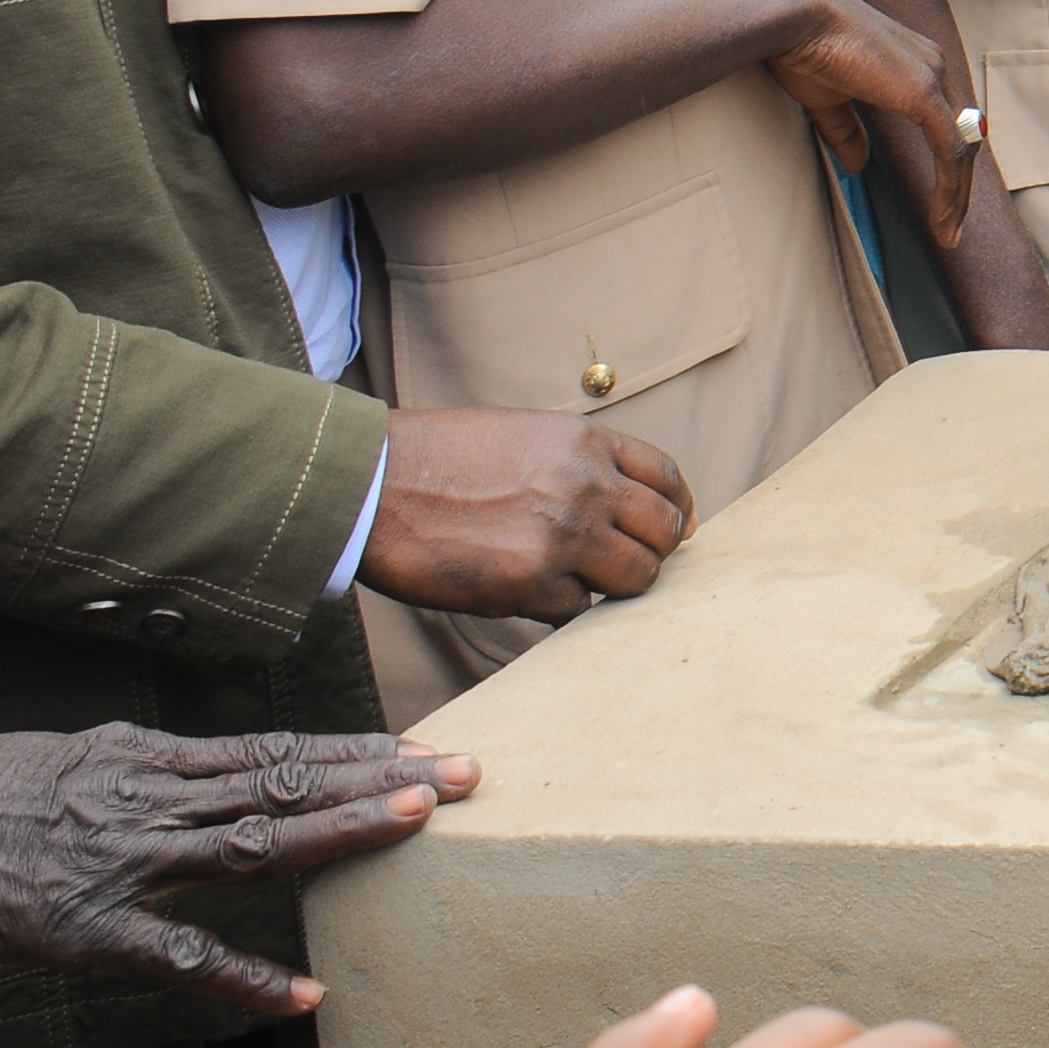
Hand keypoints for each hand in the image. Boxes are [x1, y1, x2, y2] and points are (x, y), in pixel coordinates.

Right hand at [0, 723, 471, 1013]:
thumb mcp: (69, 755)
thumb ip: (142, 767)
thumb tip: (199, 763)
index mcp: (146, 759)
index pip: (273, 749)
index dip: (351, 748)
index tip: (421, 743)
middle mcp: (150, 799)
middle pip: (285, 782)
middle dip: (379, 776)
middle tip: (463, 771)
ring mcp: (124, 862)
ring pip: (253, 840)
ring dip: (340, 833)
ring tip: (418, 824)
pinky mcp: (88, 929)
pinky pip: (180, 956)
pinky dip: (243, 975)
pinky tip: (300, 992)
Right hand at [359, 407, 696, 623]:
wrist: (372, 481)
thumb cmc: (437, 460)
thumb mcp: (523, 436)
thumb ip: (577, 464)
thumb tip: (622, 501)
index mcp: (586, 442)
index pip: (666, 478)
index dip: (676, 510)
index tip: (673, 531)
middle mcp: (587, 484)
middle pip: (663, 533)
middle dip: (651, 554)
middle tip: (623, 567)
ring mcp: (564, 535)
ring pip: (634, 578)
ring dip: (612, 588)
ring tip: (576, 584)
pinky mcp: (531, 583)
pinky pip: (575, 611)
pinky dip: (557, 609)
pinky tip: (525, 593)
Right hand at [765, 0, 970, 247]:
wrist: (793, 15)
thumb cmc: (802, 47)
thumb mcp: (828, 98)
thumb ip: (847, 131)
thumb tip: (857, 165)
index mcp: (916, 61)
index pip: (948, 118)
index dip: (948, 162)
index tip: (942, 200)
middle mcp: (934, 65)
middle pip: (963, 134)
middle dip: (960, 185)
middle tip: (951, 227)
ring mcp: (933, 76)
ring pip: (962, 147)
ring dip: (958, 196)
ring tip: (949, 234)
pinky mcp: (924, 92)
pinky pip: (950, 150)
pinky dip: (951, 188)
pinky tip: (943, 218)